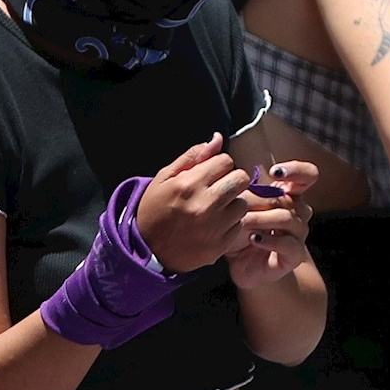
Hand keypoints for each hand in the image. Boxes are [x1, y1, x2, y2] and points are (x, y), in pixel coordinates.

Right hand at [137, 133, 251, 272]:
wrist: (146, 251)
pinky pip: (240, 224)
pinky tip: (213, 225)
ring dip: (232, 203)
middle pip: (241, 178)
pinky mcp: (221, 244)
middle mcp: (204, 204)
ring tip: (214, 209)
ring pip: (243, 202)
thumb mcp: (164, 179)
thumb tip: (218, 138)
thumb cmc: (154, 210)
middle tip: (216, 189)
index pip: (226, 161)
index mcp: (188, 184)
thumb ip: (192, 157)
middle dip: (230, 180)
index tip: (209, 174)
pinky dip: (230, 223)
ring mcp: (214, 226)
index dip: (218, 165)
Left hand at [227, 161, 317, 289]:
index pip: (307, 175)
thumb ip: (245, 193)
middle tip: (240, 205)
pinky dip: (269, 240)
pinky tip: (254, 239)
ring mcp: (299, 234)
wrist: (245, 267)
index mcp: (290, 195)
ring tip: (242, 222)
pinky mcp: (295, 254)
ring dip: (263, 218)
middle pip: (291, 198)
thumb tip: (242, 180)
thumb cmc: (241, 233)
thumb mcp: (239, 209)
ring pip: (288, 219)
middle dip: (263, 200)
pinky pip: (287, 243)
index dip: (296, 170)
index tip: (274, 172)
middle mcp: (299, 212)